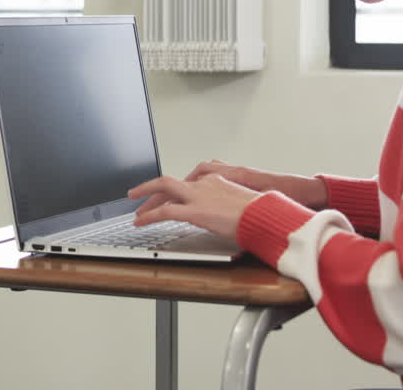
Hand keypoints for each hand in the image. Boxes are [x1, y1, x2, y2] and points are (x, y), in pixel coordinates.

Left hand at [127, 173, 260, 239]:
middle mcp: (204, 183)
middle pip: (170, 181)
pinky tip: (140, 222)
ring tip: (135, 210)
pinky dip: (149, 215)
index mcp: (216, 181)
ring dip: (146, 198)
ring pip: (163, 188)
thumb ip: (229, 207)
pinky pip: (165, 211)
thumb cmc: (260, 213)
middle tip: (137, 195)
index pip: (187, 183)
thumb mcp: (241, 205)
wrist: (267, 214)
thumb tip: (228, 218)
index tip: (168, 198)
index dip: (174, 191)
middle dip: (151, 188)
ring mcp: (198, 195)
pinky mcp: (195, 210)